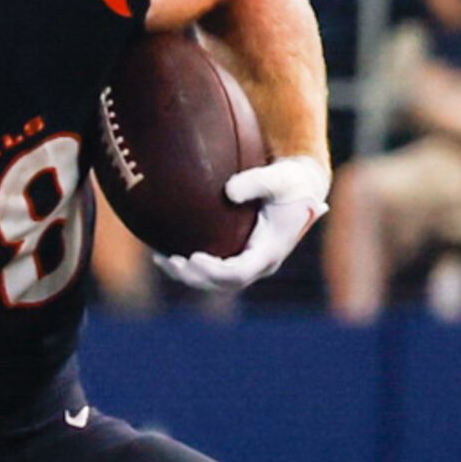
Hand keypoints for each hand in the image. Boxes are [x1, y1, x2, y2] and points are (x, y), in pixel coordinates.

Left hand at [153, 155, 329, 293]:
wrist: (300, 188)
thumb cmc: (290, 181)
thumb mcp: (280, 177)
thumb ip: (257, 182)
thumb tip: (228, 191)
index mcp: (270, 252)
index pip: (239, 273)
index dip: (215, 271)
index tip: (194, 257)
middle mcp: (259, 264)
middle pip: (222, 284)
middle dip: (195, 276)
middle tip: (171, 261)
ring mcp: (248, 263)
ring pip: (214, 281)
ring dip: (186, 275)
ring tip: (161, 259)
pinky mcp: (238, 256)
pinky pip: (211, 269)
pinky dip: (188, 265)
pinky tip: (163, 252)